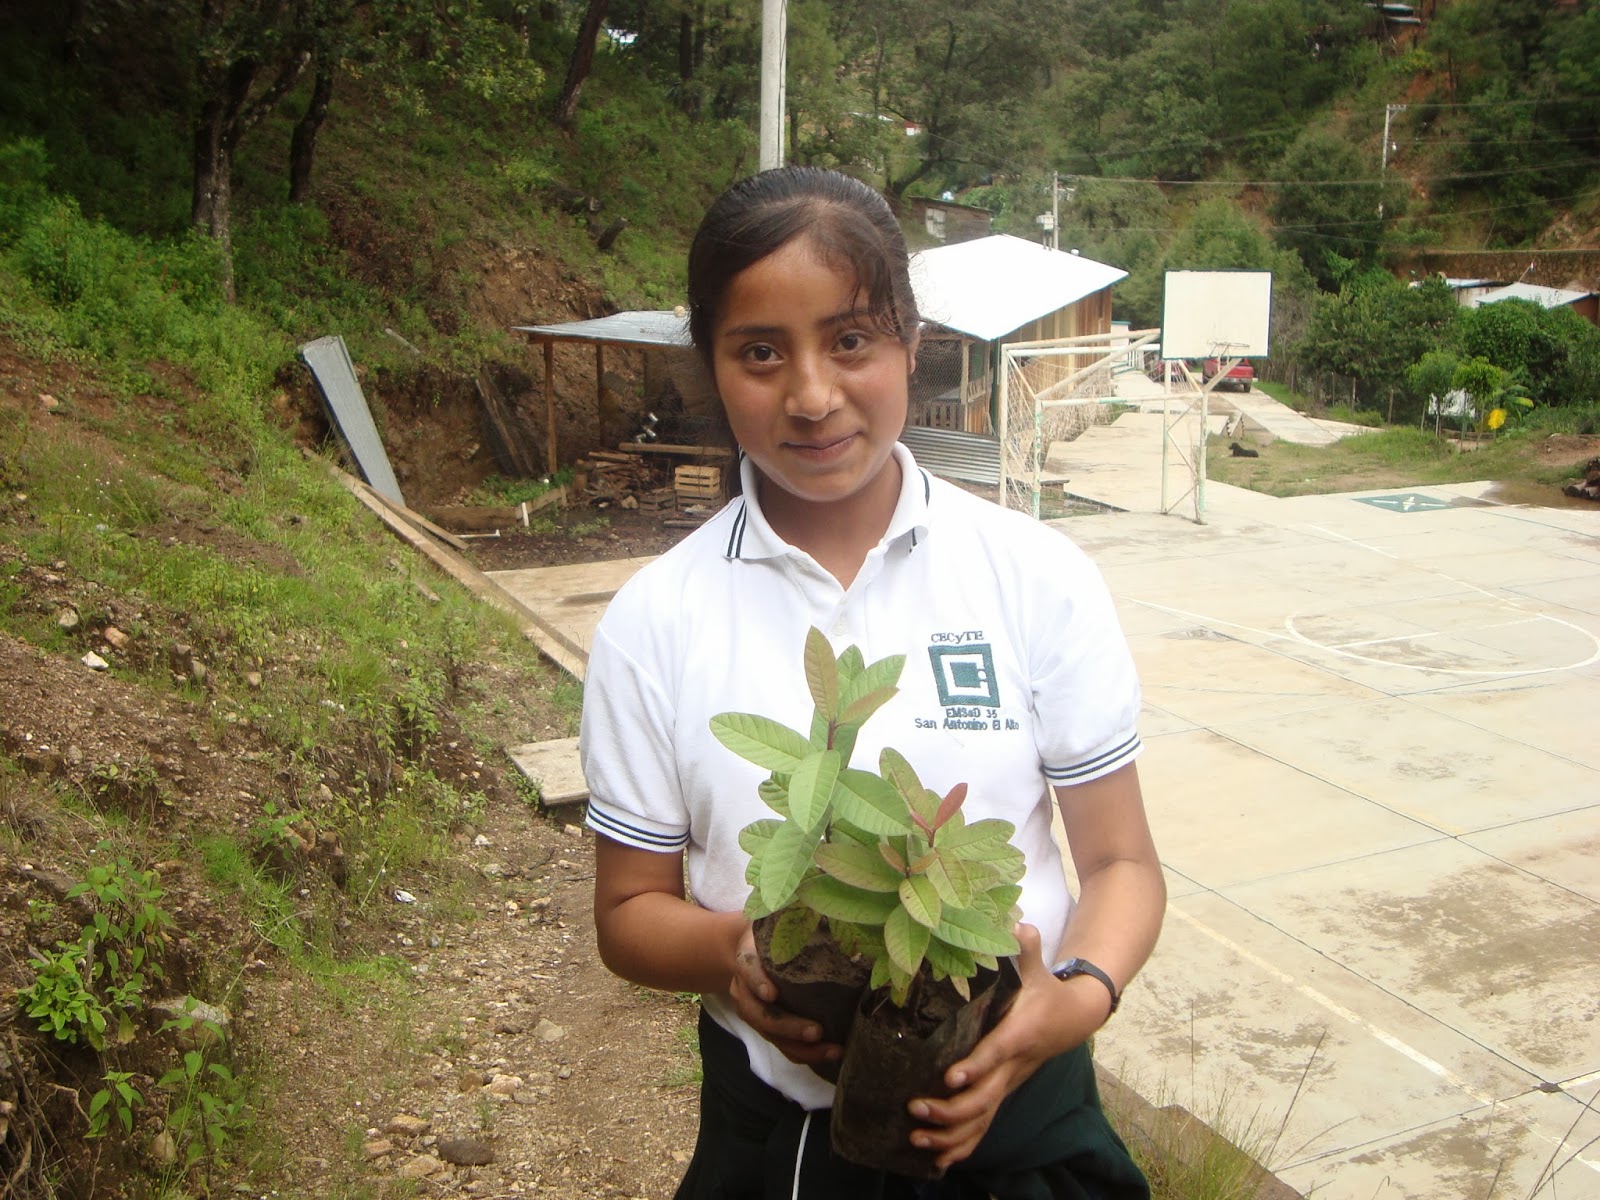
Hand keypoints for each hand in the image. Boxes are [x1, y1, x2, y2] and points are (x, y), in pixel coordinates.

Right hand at [726, 924, 842, 1067]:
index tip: (772, 993)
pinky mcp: (764, 1024)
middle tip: (816, 1030)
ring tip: (832, 1050)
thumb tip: (831, 908)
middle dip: (786, 1025)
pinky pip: (780, 1044)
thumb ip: (792, 914)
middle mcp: (743, 986)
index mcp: (746, 956)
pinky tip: (830, 1054)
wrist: (741, 945)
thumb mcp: (774, 916)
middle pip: (757, 1012)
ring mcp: (751, 1008)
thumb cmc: (768, 929)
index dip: (757, 981)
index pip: (748, 968)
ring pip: (768, 1034)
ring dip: (799, 1046)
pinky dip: (803, 1053)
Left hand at [905, 924, 1104, 1169]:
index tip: (950, 1077)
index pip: (995, 1054)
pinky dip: (961, 1147)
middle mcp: (1012, 1067)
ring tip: (916, 1140)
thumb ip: (1026, 948)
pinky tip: (935, 1161)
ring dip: (950, 1136)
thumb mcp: (1037, 968)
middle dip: (950, 1109)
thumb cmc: (1045, 990)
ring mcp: (1008, 1084)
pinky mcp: (1003, 1093)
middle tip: (916, 1109)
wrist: (1073, 1018)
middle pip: (984, 1097)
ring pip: (982, 1120)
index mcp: (1017, 1035)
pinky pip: (983, 1127)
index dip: (975, 1066)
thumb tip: (1019, 925)